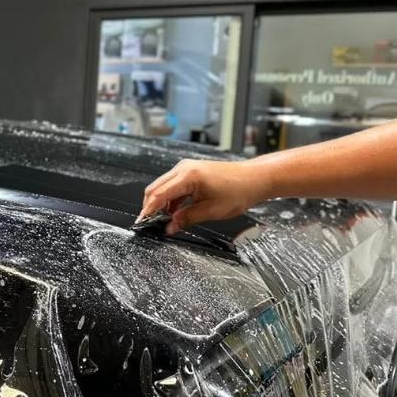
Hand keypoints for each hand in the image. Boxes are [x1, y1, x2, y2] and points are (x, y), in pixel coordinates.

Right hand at [138, 159, 271, 233]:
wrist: (254, 179)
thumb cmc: (238, 191)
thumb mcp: (211, 211)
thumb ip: (186, 219)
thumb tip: (169, 227)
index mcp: (188, 176)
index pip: (158, 194)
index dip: (148, 210)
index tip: (142, 222)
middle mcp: (183, 168)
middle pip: (155, 188)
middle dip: (150, 207)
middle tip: (150, 224)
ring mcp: (186, 168)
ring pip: (163, 187)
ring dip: (161, 204)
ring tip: (164, 220)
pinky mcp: (190, 172)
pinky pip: (172, 186)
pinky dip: (170, 199)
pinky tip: (175, 212)